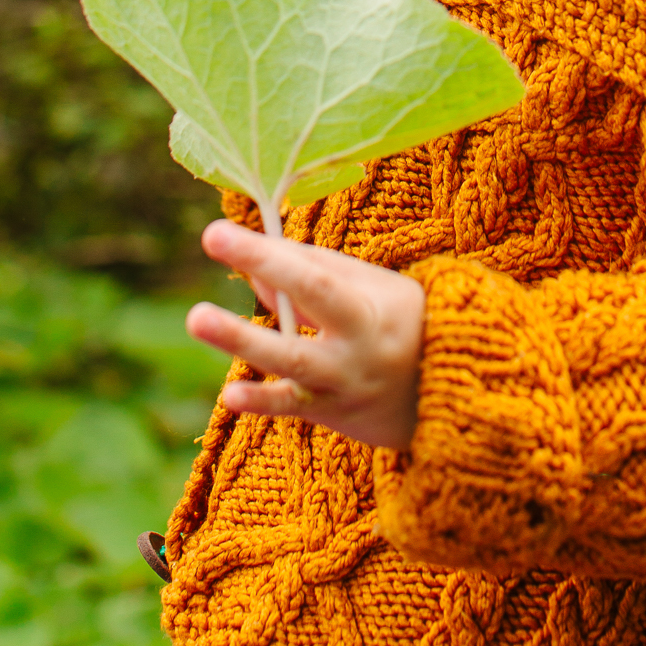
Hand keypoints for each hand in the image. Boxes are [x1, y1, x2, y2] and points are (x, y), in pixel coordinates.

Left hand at [186, 219, 424, 450]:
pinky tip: (231, 396)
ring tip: (198, 318)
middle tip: (210, 241)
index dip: (268, 253)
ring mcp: (341, 385)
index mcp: (369, 310)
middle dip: (259, 276)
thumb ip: (318, 274)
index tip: (218, 231)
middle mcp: (355, 348)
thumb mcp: (374, 290)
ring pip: (290, 363)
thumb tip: (257, 262)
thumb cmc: (404, 323)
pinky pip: (291, 408)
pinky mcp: (329, 414)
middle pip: (304, 312)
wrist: (447, 394)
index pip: (313, 277)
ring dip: (242, 340)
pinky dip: (262, 402)